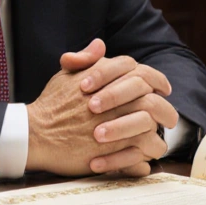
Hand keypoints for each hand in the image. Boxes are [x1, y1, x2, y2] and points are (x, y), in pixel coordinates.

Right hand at [26, 40, 168, 175]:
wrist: (37, 133)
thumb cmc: (51, 104)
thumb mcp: (66, 75)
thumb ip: (86, 59)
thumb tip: (101, 44)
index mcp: (109, 78)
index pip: (142, 73)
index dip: (156, 80)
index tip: (163, 88)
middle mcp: (118, 99)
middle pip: (154, 101)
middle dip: (165, 110)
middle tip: (169, 118)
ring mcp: (119, 123)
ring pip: (153, 128)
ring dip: (158, 136)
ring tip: (158, 142)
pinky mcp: (116, 147)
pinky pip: (143, 151)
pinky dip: (147, 156)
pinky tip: (145, 160)